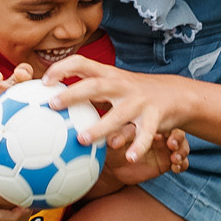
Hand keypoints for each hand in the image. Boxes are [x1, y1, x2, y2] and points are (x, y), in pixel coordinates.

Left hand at [38, 56, 190, 164]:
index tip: (43, 81)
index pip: (82, 63)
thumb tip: (52, 104)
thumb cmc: (134, 93)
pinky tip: (129, 158)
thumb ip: (89, 92)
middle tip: (53, 104)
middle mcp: (122, 85)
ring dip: (100, 126)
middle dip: (74, 93)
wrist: (176, 94)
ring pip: (118, 114)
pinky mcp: (155, 116)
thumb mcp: (113, 85)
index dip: (61, 68)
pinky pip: (145, 133)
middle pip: (95, 85)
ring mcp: (139, 101)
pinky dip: (138, 146)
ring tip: (83, 140)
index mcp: (109, 75)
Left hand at [103, 126, 189, 186]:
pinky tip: (175, 167)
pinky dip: (182, 164)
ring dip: (181, 151)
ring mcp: (165, 148)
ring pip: (182, 146)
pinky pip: (181, 162)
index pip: (160, 121)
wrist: (114, 165)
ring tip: (174, 158)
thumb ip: (115, 138)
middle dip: (178, 138)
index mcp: (148, 124)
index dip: (163, 126)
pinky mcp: (167, 162)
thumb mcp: (113, 141)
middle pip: (176, 132)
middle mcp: (160, 134)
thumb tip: (114, 141)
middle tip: (172, 144)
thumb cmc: (114, 147)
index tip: (157, 134)